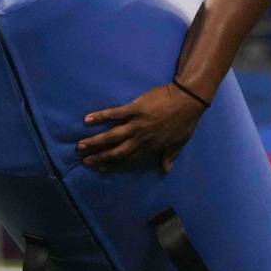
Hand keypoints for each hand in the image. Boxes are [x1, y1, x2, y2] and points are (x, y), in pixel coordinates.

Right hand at [78, 83, 206, 173]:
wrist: (189, 99)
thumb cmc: (186, 120)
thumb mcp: (180, 141)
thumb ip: (170, 155)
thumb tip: (166, 170)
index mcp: (151, 147)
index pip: (128, 159)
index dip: (114, 164)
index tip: (101, 168)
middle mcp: (141, 138)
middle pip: (117, 151)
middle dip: (100, 157)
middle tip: (85, 160)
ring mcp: (137, 124)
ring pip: (112, 136)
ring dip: (95, 142)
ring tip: (81, 145)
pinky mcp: (135, 108)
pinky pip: (115, 114)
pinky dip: (101, 116)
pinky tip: (88, 119)